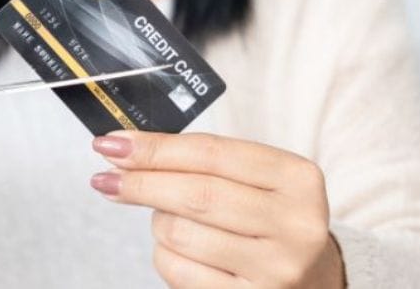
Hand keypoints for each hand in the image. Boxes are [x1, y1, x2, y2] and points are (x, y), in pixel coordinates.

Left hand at [90, 131, 343, 288]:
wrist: (314, 280)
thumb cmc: (271, 219)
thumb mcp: (258, 180)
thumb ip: (203, 161)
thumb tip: (127, 152)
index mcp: (298, 178)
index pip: (211, 153)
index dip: (155, 148)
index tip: (114, 145)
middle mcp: (295, 224)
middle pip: (195, 194)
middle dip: (140, 183)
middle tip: (106, 177)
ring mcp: (275, 269)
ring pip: (181, 234)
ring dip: (158, 223)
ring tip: (169, 219)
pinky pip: (180, 272)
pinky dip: (165, 255)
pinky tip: (177, 249)